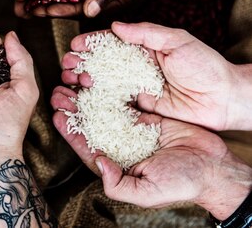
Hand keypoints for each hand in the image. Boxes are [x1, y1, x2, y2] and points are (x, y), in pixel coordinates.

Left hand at [51, 93, 251, 219]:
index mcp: (116, 163)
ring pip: (102, 109)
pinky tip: (97, 78)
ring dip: (86, 96)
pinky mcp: (146, 115)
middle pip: (89, 124)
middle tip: (58, 91)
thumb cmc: (181, 183)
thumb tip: (98, 163)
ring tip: (71, 80)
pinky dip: (110, 89)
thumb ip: (118, 184)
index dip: (70, 131)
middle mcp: (120, 144)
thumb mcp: (147, 192)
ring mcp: (132, 128)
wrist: (213, 168)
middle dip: (72, 108)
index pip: (86, 146)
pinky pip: (124, 100)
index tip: (56, 115)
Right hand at [58, 23, 251, 131]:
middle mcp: (137, 66)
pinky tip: (83, 99)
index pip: (112, 42)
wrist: (225, 100)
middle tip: (66, 64)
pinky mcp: (140, 107)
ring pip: (104, 82)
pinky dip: (97, 101)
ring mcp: (137, 87)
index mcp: (145, 47)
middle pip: (102, 62)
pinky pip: (114, 103)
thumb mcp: (177, 41)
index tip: (75, 45)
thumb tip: (117, 26)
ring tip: (69, 80)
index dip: (92, 43)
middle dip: (82, 62)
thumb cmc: (206, 66)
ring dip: (84, 80)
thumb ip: (146, 32)